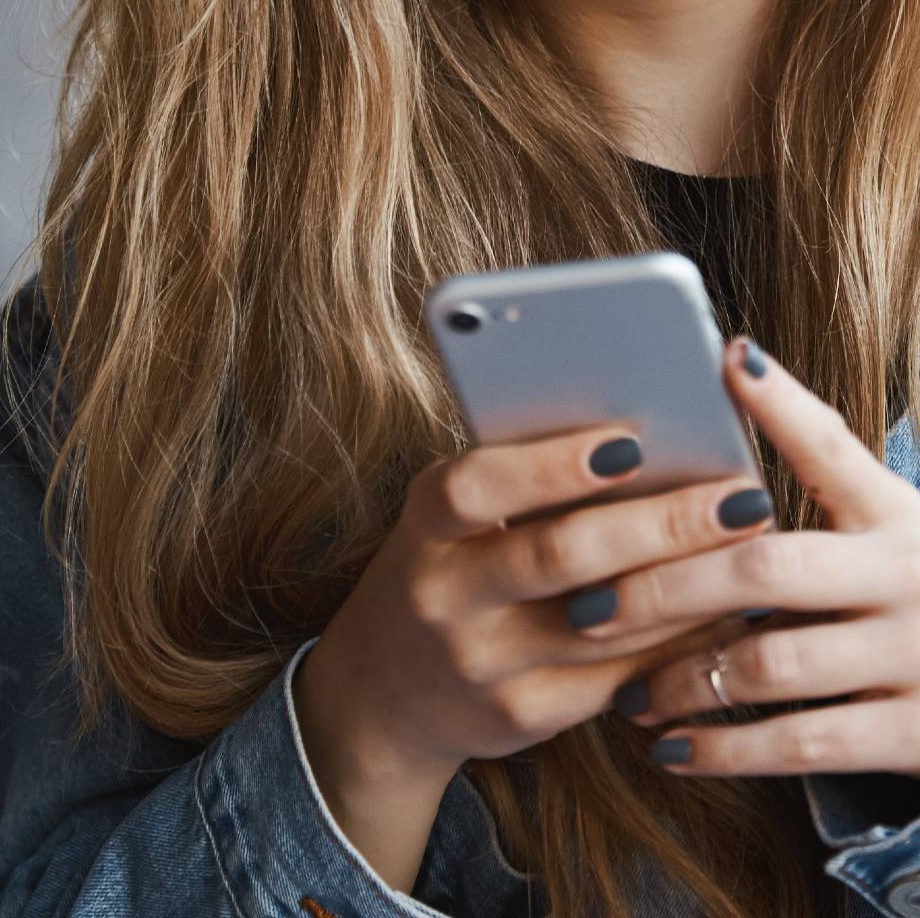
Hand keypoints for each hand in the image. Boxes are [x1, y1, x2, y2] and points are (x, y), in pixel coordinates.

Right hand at [295, 410, 776, 791]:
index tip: (633, 440)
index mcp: (426, 524)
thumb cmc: (445, 564)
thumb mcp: (451, 517)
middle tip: (742, 496)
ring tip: (760, 548)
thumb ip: (520, 479)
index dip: (552, 466)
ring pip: (607, 624)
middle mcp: (445, 595)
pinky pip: (621, 675)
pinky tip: (733, 610)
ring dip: (694, 585)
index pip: (479, 487)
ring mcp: (485, 663)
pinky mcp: (526, 715)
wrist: (387, 690)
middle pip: (561, 556)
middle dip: (661, 524)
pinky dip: (684, 639)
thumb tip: (643, 433)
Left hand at [588, 337, 919, 776]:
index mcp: (896, 513)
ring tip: (622, 690)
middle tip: (588, 602)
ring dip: (681, 677)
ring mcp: (913, 656)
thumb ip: (826, 486)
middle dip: (666, 586)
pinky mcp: (916, 735)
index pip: (833, 447)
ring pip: (770, 663)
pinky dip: (726, 749)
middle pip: (767, 568)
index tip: (729, 359)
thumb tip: (729, 387)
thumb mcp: (892, 528)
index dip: (783, 405)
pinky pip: (802, 744)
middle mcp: (906, 575)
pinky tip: (670, 749)